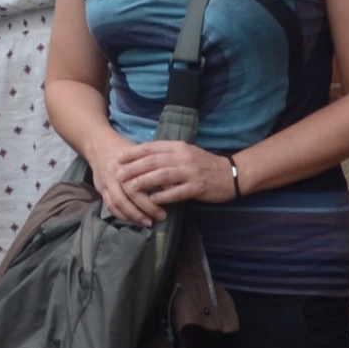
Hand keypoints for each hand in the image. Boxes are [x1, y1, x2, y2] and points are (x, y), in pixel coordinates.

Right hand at [83, 133, 161, 226]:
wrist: (100, 145)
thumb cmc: (126, 150)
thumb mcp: (142, 154)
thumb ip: (156, 170)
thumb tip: (174, 185)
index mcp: (128, 164)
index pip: (141, 184)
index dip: (152, 198)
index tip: (165, 208)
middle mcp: (116, 174)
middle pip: (130, 195)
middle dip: (145, 209)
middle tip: (160, 217)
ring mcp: (106, 182)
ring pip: (117, 203)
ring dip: (132, 215)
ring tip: (147, 223)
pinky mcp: (101, 189)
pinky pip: (109, 205)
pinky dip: (120, 214)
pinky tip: (131, 220)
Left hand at [104, 140, 234, 221]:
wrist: (230, 174)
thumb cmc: (204, 164)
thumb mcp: (186, 153)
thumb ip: (167, 155)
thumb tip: (144, 160)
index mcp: (179, 147)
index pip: (152, 147)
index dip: (134, 152)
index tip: (119, 158)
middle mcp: (183, 157)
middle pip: (154, 160)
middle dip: (134, 167)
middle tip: (118, 174)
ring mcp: (190, 172)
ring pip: (163, 175)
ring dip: (145, 181)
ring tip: (131, 187)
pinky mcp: (197, 187)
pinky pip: (177, 192)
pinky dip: (164, 196)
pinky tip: (153, 200)